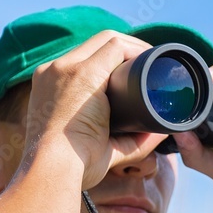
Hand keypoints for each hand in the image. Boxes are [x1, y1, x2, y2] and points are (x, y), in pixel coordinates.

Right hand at [23, 30, 168, 190]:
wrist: (53, 171)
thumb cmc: (73, 168)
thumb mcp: (104, 148)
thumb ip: (132, 140)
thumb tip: (161, 133)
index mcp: (51, 87)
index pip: (83, 61)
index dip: (113, 63)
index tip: (134, 76)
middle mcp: (54, 71)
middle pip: (96, 46)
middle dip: (126, 51)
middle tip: (150, 67)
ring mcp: (65, 68)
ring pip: (106, 41)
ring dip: (134, 48)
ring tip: (155, 62)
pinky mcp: (81, 72)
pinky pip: (115, 47)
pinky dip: (137, 51)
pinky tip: (151, 61)